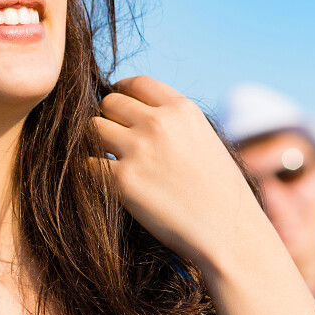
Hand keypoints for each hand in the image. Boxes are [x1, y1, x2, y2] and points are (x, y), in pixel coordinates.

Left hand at [92, 75, 272, 270]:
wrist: (228, 232)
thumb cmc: (221, 193)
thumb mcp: (206, 141)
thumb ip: (175, 124)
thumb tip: (140, 117)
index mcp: (181, 110)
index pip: (137, 83)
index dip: (122, 92)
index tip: (118, 106)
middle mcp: (158, 123)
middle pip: (109, 103)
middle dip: (107, 119)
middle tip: (112, 139)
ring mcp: (138, 150)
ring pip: (92, 129)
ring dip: (95, 143)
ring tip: (106, 159)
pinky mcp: (123, 181)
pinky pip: (87, 164)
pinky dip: (91, 173)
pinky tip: (104, 183)